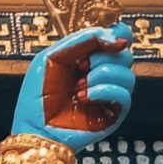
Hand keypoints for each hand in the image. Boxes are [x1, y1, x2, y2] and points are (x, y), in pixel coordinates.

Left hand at [12, 23, 133, 145]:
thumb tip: (118, 38)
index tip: (108, 39)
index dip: (118, 34)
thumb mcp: (53, 56)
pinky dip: (104, 91)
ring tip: (80, 85)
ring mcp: (109, 95)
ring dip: (103, 75)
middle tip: (81, 66)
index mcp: (89, 58)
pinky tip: (84, 96)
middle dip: (103, 57)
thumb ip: (84, 39)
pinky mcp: (112, 114)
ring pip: (128, 74)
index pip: (118, 39)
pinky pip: (125, 95)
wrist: (34, 128)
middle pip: (125, 55)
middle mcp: (102, 75)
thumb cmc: (37, 95)